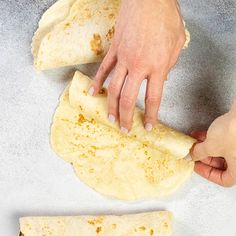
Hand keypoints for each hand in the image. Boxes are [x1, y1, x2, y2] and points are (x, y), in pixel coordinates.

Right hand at [89, 0, 185, 131]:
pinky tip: (93, 93)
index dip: (149, 115)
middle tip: (124, 129)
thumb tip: (164, 78)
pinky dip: (97, 82)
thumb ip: (170, 64)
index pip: (152, 99)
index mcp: (157, 67)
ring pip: (113, 88)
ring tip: (109, 118)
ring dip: (110, 106)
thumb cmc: (166, 17)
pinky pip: (103, 69)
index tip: (147, 127)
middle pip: (128, 98)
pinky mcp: (114, 50)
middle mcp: (138, 66)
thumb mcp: (177, 43)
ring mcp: (123, 58)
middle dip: (126, 117)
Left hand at [190, 100, 235, 186]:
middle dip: (204, 157)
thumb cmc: (233, 133)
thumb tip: (190, 156)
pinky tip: (199, 133)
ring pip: (222, 151)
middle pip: (222, 164)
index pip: (225, 180)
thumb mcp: (211, 146)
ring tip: (193, 141)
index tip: (196, 165)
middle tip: (192, 152)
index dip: (207, 173)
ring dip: (206, 146)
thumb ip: (198, 153)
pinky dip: (212, 139)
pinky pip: (224, 141)